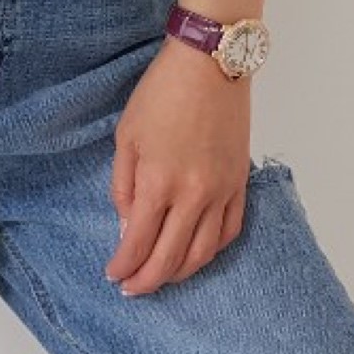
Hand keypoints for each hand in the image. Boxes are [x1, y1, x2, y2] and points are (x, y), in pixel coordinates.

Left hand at [103, 37, 252, 295]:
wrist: (210, 65)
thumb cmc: (161, 94)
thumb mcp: (126, 137)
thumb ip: (123, 187)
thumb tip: (128, 227)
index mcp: (158, 182)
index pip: (138, 242)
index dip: (124, 266)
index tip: (113, 275)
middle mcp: (193, 195)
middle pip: (170, 257)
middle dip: (148, 280)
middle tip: (132, 289)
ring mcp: (222, 191)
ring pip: (204, 252)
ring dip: (180, 272)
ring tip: (161, 277)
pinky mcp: (240, 183)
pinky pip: (230, 231)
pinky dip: (212, 251)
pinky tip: (196, 254)